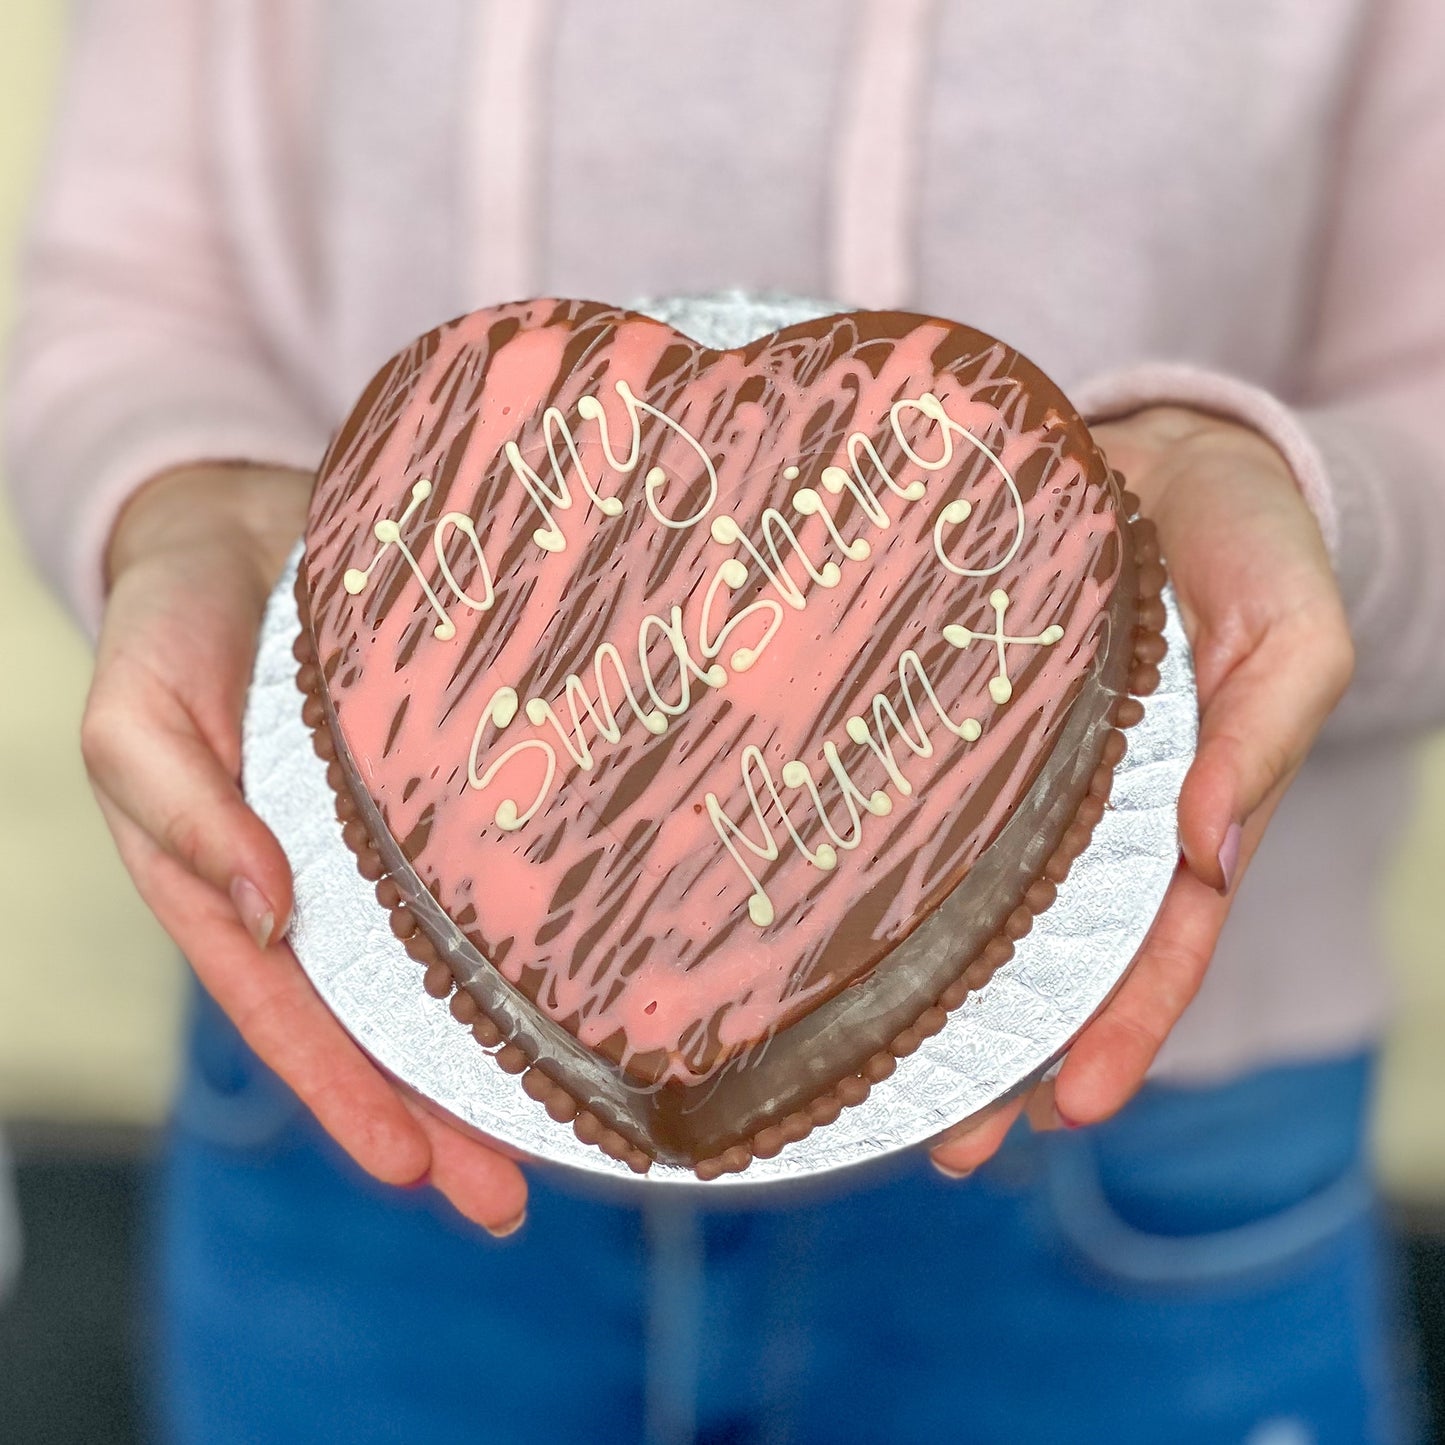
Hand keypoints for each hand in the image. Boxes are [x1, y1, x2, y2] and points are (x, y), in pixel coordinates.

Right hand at [84, 463, 527, 1234]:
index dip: (347, 1096)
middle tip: (507, 1207)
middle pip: (376, 1024)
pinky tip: (579, 985)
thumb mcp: (136, 716)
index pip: (291, 1016)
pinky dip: (517, 942)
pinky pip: (477, 881)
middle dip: (436, 1118)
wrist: (240, 528)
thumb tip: (267, 909)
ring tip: (569, 1136)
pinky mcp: (434, 794)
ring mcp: (377, 846)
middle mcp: (311, 883)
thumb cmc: (170, 626)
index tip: (416, 1173)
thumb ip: (182, 812)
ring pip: (438, 972)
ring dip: (491, 1055)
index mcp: (228, 885)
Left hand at [931, 406, 1353, 1174]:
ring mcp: (1022, 773)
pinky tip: (831, 922)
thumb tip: (1216, 846)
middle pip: (1053, 958)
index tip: (1065, 1111)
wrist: (1158, 450)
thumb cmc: (1247, 543)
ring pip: (977, 904)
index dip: (1120, 1031)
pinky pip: (923, 807)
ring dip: (934, 994)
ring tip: (868, 1081)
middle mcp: (1095, 814)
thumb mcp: (1290, 631)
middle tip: (945, 1146)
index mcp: (1184, 812)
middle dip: (1008, 1058)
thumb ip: (1262, 736)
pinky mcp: (957, 719)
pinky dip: (890, 872)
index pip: (1157, 947)